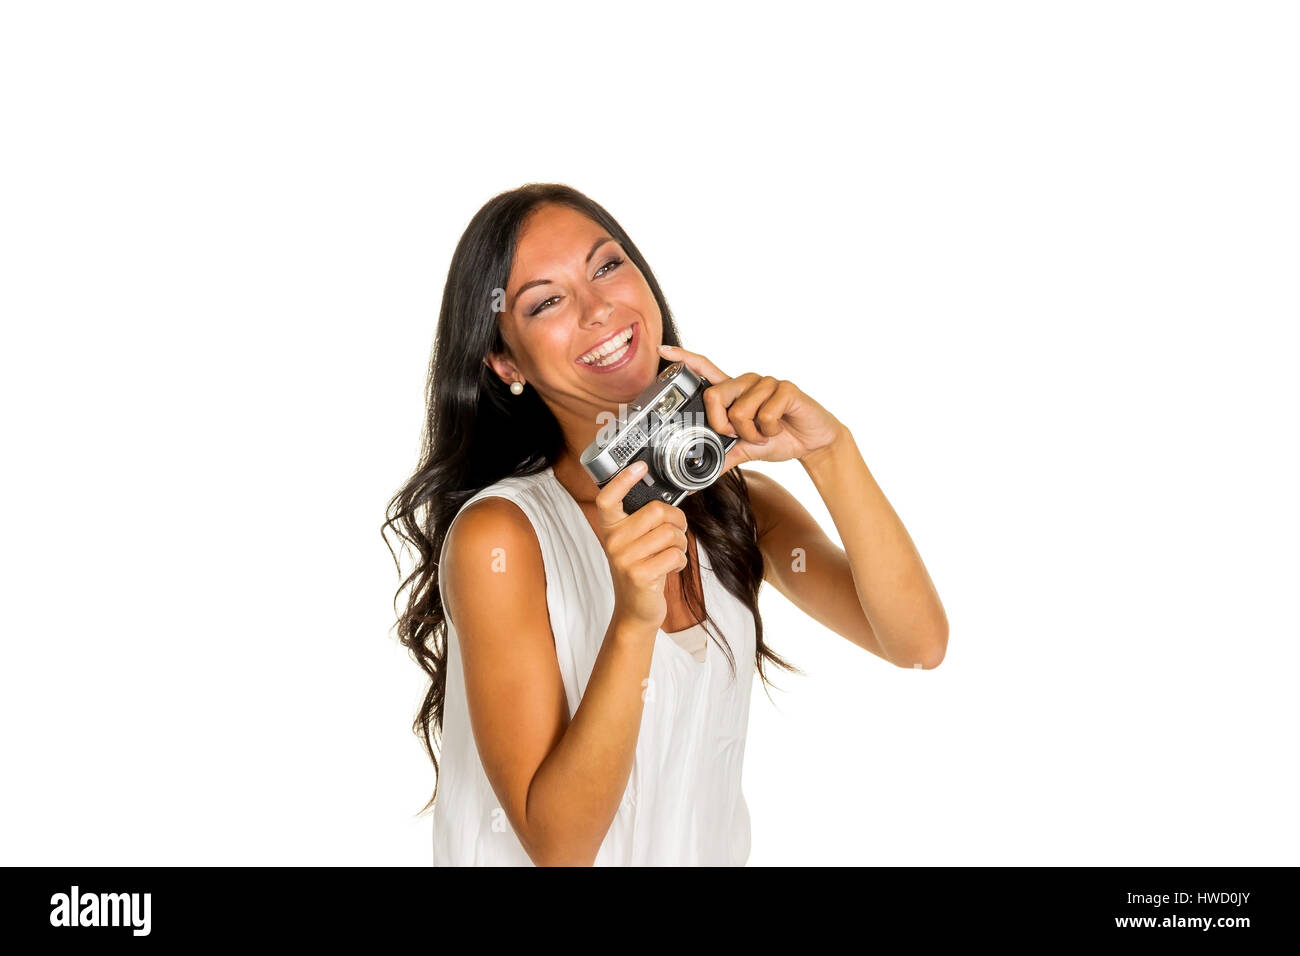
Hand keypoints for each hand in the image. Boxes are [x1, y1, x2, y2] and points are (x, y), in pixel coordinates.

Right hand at [592, 459, 689, 632]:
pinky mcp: (639, 575)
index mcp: (610, 528)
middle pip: (656, 511)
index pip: (607, 498)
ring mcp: (624, 559)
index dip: (622, 480)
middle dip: (677, 520)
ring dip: (681, 543)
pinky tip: (670, 568)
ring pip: (670, 533)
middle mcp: (613, 541)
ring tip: (672, 553)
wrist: (635, 610)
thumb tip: (669, 501)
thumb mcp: (635, 542)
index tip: (640, 466)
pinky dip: (681, 561)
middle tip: (676, 533)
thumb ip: (644, 521)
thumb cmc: (641, 569)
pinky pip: (675, 555)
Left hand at [657, 344, 845, 475]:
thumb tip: (692, 483)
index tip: (663, 351)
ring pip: (740, 411)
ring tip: (765, 433)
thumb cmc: (777, 438)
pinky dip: (770, 432)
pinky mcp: (786, 389)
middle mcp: (747, 382)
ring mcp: (766, 383)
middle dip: (722, 425)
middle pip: (714, 395)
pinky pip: (765, 416)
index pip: (706, 369)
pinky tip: (780, 428)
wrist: (812, 443)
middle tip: (739, 435)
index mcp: (734, 392)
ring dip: (752, 434)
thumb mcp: (742, 451)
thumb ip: (718, 458)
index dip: (685, 358)